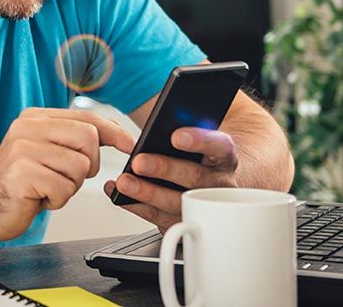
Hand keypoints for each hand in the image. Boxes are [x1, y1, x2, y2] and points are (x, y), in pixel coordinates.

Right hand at [0, 107, 135, 242]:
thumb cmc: (19, 184)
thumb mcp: (47, 152)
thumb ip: (72, 139)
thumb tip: (116, 134)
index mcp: (34, 117)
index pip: (86, 117)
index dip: (113, 131)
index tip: (129, 144)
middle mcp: (27, 128)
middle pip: (88, 138)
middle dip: (88, 164)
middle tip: (67, 177)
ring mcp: (22, 149)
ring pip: (79, 166)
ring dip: (70, 186)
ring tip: (47, 187)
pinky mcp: (22, 173)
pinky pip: (64, 188)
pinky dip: (57, 200)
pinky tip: (39, 198)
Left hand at [104, 127, 238, 230]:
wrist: (211, 186)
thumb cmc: (199, 157)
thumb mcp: (199, 141)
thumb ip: (185, 130)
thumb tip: (161, 122)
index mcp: (225, 157)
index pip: (219, 146)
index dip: (199, 141)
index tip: (176, 136)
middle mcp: (218, 183)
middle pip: (194, 177)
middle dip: (164, 169)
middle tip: (139, 162)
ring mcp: (203, 206)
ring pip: (176, 201)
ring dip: (147, 193)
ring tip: (123, 182)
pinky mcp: (185, 220)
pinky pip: (160, 217)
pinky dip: (135, 206)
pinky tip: (117, 193)